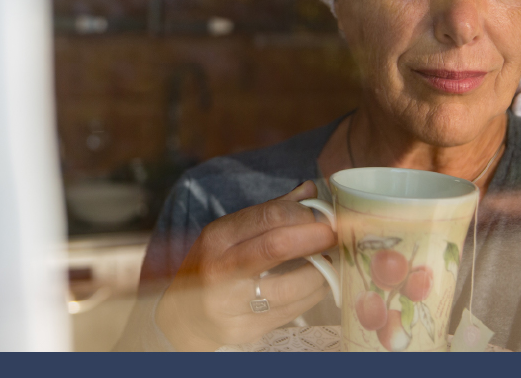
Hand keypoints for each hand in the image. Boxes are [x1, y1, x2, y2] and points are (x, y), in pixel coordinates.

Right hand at [154, 181, 337, 350]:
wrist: (183, 315)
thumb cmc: (213, 267)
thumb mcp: (230, 234)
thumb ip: (270, 213)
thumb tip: (310, 190)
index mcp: (218, 236)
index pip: (268, 216)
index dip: (304, 214)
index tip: (325, 216)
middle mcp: (219, 268)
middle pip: (277, 246)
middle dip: (315, 238)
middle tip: (337, 236)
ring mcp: (229, 303)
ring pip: (289, 287)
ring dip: (320, 274)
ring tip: (329, 264)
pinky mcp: (242, 330)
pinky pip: (289, 312)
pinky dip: (311, 298)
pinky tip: (317, 287)